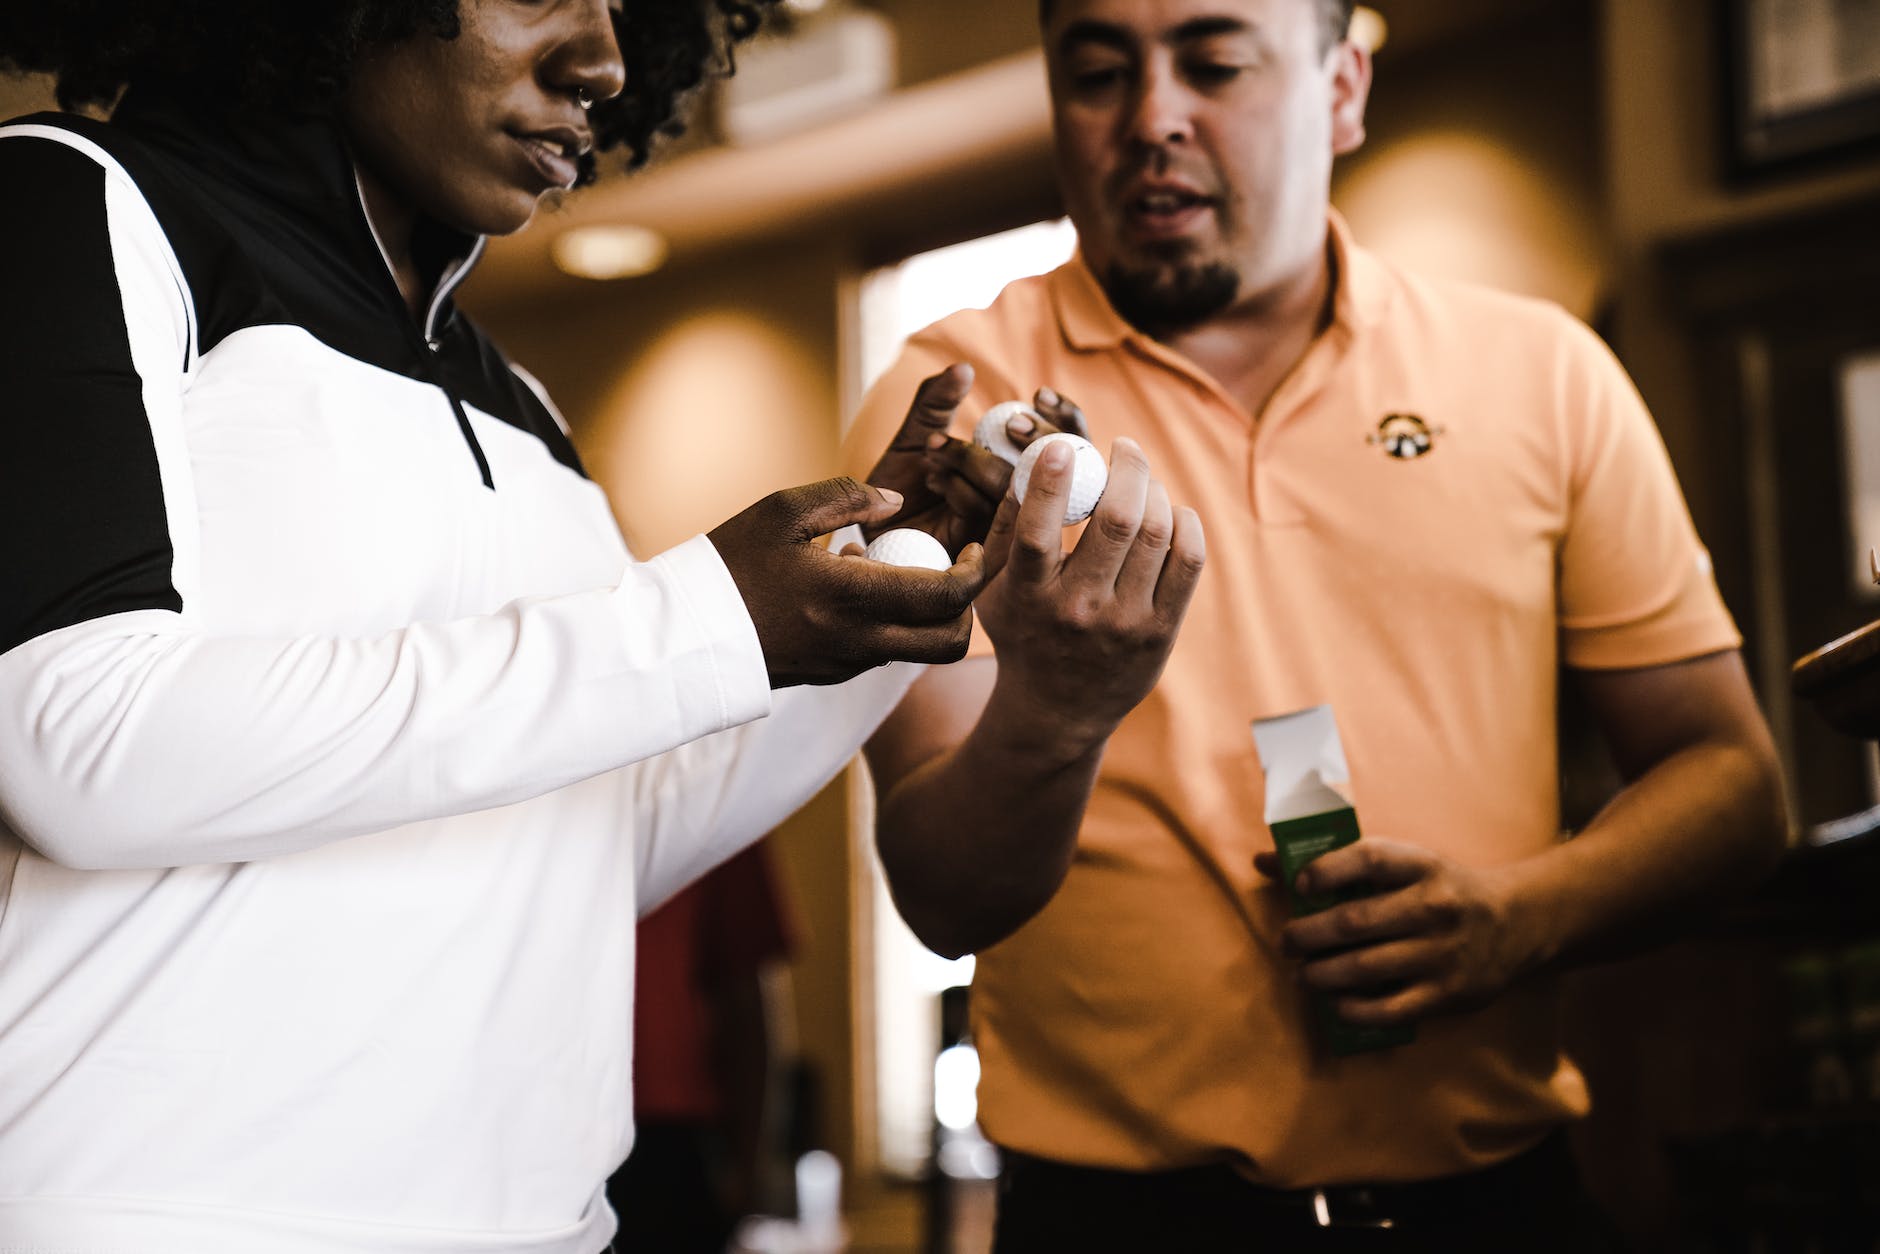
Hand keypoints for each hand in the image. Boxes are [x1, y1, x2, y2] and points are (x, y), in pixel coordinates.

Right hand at [709, 477, 985, 687]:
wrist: (684, 635)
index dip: (977, 571)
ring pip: (921, 650)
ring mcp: (849, 664)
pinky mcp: (834, 675)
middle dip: (969, 606)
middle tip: (958, 567)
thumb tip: (894, 501)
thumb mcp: (782, 511)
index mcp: (855, 597)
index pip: (949, 596)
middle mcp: (861, 640)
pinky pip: (885, 651)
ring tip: (899, 569)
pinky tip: (858, 586)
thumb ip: (846, 497)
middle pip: (951, 642)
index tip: (975, 546)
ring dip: (929, 614)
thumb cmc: (729, 564)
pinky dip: (894, 622)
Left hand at [861, 367, 1089, 555]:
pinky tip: (933, 478)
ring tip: (934, 447)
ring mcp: (1000, 525)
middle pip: (1052, 467)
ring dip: (971, 458)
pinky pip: (981, 507)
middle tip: (1011, 423)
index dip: (1063, 416)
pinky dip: (955, 484)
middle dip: (1037, 438)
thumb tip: (964, 368)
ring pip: (1009, 485)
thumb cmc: (900, 480)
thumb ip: (938, 400)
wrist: (871, 522)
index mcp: (1015, 464)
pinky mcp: (980, 548)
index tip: (1042, 394)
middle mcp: (1016, 496)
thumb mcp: (918, 430)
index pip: (1065, 440)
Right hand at [975, 436, 1204, 748]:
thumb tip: (1030, 461)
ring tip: (1144, 481)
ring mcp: (1125, 622)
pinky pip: (1188, 561)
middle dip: (1127, 468)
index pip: (1039, 531)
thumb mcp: (991, 589)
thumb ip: (1002, 526)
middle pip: (1117, 520)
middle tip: (1124, 447)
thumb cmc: (1022, 633)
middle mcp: (1079, 610)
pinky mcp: (1161, 632)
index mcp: (1030, 596)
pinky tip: (1171, 512)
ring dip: (1155, 491)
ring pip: (1157, 533)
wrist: (1058, 709)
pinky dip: (1185, 523)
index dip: (1053, 482)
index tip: (1064, 444)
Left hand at [1254, 840, 1541, 1027]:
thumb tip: (1263, 861)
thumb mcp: (1404, 864)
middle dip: (1308, 934)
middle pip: (1356, 921)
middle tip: (1286, 941)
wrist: (1518, 924)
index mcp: (1421, 866)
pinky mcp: (1448, 994)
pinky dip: (1355, 1009)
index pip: (1369, 858)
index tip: (1300, 884)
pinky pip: (1391, 1009)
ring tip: (1300, 974)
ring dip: (1321, 974)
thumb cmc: (1440, 889)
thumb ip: (1338, 863)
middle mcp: (1433, 907)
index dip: (1328, 869)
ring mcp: (1441, 953)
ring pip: (1366, 967)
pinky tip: (1334, 1002)